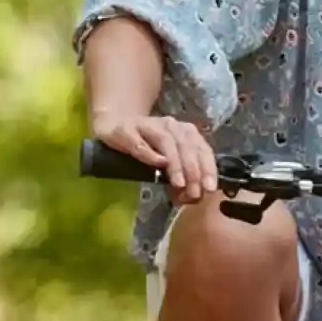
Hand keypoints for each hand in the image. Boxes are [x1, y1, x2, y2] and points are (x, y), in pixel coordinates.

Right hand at [92, 112, 217, 204]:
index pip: (202, 149)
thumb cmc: (144, 145)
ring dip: (175, 164)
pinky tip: (157, 164)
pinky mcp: (125, 130)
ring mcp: (147, 126)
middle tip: (194, 192)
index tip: (209, 188)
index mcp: (184, 131)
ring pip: (166, 142)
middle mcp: (169, 125)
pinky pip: (139, 142)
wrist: (112, 123)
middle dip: (193, 170)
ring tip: (179, 184)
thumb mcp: (167, 159)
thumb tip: (193, 197)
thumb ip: (181, 175)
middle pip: (186, 145)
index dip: (207, 168)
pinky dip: (149, 153)